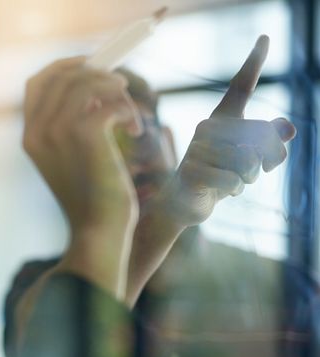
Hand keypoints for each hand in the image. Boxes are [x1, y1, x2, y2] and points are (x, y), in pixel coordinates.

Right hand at [23, 57, 141, 233]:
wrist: (97, 230)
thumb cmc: (91, 196)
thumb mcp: (71, 157)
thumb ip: (69, 124)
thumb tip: (92, 85)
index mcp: (29, 136)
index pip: (36, 82)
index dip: (63, 67)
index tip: (90, 65)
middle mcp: (37, 132)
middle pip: (62, 75)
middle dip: (95, 72)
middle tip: (120, 85)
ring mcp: (57, 133)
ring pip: (86, 83)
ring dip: (115, 91)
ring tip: (129, 114)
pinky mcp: (85, 136)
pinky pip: (108, 101)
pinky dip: (127, 109)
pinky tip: (135, 129)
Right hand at [155, 35, 296, 226]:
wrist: (182, 203)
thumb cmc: (218, 175)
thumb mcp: (248, 159)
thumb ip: (269, 143)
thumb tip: (288, 128)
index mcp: (222, 119)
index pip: (241, 87)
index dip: (254, 62)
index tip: (265, 38)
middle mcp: (207, 127)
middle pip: (260, 137)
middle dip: (263, 161)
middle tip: (245, 172)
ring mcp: (197, 148)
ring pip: (248, 162)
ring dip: (247, 178)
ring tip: (229, 181)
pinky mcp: (191, 171)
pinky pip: (233, 180)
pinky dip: (233, 190)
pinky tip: (218, 190)